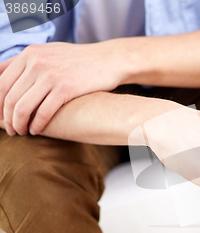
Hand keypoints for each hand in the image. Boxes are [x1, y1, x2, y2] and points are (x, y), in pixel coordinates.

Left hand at [0, 42, 123, 135]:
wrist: (109, 60)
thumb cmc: (80, 60)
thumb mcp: (50, 52)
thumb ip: (27, 62)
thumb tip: (3, 74)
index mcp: (29, 54)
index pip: (1, 82)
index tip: (0, 116)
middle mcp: (36, 62)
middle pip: (9, 97)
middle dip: (6, 117)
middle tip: (11, 129)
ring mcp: (51, 75)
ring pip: (22, 106)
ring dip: (19, 124)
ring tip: (21, 132)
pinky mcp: (66, 88)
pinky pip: (43, 112)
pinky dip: (36, 125)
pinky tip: (36, 131)